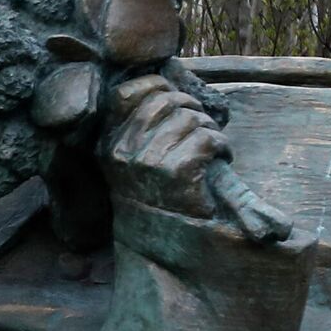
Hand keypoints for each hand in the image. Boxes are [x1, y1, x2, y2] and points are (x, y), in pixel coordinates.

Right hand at [100, 74, 228, 217]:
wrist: (156, 247)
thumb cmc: (150, 197)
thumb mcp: (129, 161)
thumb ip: (137, 126)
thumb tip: (164, 83)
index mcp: (109, 143)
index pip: (127, 94)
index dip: (155, 86)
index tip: (173, 98)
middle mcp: (124, 152)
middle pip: (166, 100)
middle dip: (190, 107)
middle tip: (199, 126)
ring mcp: (149, 163)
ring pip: (190, 118)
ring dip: (209, 128)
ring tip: (209, 147)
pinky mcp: (178, 174)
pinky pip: (207, 138)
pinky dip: (221, 146)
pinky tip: (219, 159)